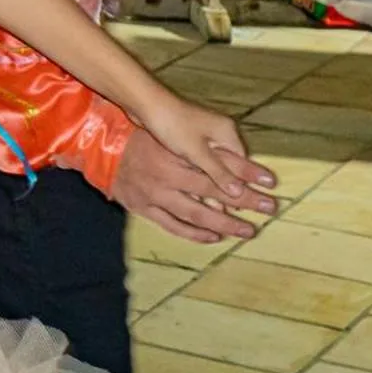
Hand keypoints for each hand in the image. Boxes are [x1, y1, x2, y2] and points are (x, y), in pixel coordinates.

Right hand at [110, 128, 274, 243]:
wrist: (100, 149)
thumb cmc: (140, 138)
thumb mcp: (170, 136)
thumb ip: (198, 148)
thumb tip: (235, 157)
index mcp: (175, 154)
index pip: (218, 166)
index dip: (247, 174)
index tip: (271, 182)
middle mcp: (167, 176)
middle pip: (213, 191)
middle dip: (244, 201)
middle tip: (269, 208)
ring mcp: (155, 195)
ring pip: (196, 214)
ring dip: (225, 224)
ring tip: (248, 231)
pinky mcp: (143, 208)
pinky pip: (174, 226)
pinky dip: (196, 233)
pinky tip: (215, 236)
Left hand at [136, 89, 270, 203]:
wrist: (145, 104)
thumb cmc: (172, 125)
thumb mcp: (196, 152)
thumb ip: (218, 171)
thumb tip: (240, 192)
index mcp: (226, 132)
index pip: (243, 162)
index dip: (243, 184)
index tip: (243, 205)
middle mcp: (218, 131)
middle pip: (230, 163)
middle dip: (228, 184)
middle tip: (230, 209)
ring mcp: (202, 133)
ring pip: (213, 162)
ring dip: (213, 181)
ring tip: (211, 204)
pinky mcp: (187, 135)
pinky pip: (199, 158)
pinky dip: (199, 172)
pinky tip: (193, 189)